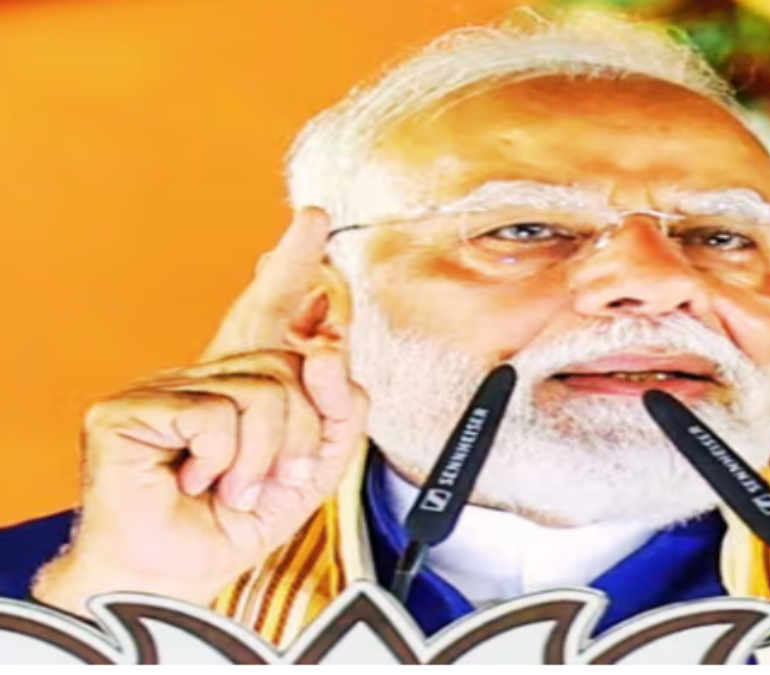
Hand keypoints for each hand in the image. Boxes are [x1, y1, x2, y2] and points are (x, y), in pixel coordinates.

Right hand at [32, 208, 368, 615]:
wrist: (178, 574)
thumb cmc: (233, 523)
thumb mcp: (310, 469)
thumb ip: (336, 413)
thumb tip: (328, 346)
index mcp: (240, 385)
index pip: (270, 311)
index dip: (294, 264)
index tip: (315, 219)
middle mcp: (202, 375)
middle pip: (292, 363)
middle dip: (306, 431)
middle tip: (281, 478)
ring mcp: (164, 387)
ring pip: (265, 389)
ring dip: (267, 457)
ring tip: (238, 489)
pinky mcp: (129, 410)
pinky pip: (218, 415)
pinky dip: (226, 461)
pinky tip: (199, 481)